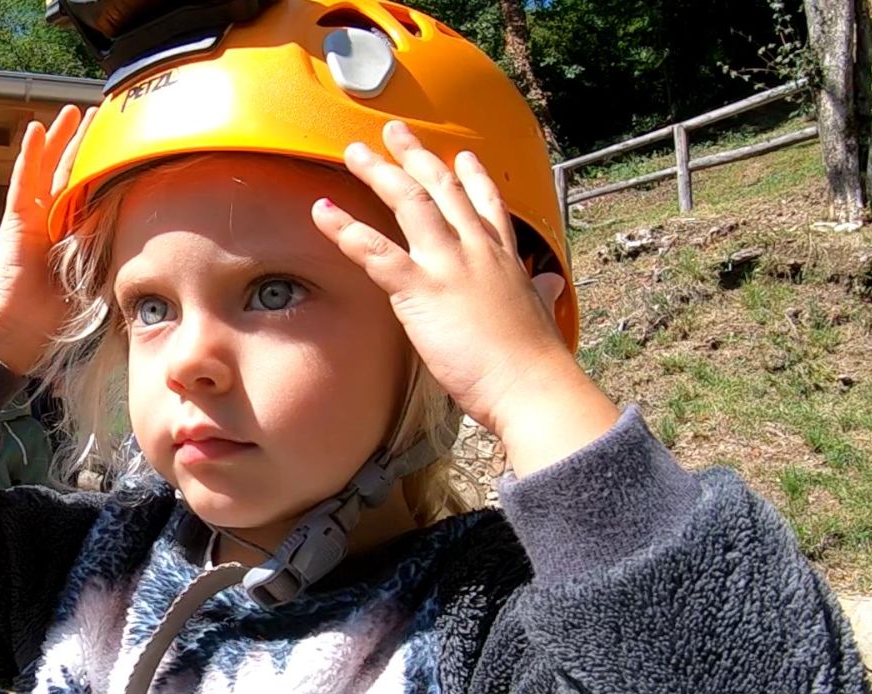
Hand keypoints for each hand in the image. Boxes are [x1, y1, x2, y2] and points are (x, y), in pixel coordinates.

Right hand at [0, 104, 97, 373]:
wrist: (21, 322)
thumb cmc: (56, 310)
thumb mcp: (92, 273)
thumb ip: (106, 247)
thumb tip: (130, 226)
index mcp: (72, 233)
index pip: (89, 192)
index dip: (102, 169)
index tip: (119, 148)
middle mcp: (52, 219)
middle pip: (69, 172)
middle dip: (83, 145)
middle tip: (99, 116)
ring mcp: (33, 216)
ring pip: (48, 168)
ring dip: (59, 139)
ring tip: (71, 113)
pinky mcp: (16, 217)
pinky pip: (24, 179)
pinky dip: (30, 154)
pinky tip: (36, 130)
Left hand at [311, 121, 618, 474]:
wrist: (529, 383)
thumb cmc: (533, 360)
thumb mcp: (541, 314)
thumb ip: (539, 292)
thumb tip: (549, 283)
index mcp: (504, 257)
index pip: (486, 203)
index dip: (470, 175)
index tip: (458, 154)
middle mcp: (476, 249)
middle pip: (441, 188)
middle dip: (415, 156)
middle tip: (393, 132)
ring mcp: (448, 265)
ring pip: (409, 203)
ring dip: (378, 173)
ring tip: (354, 152)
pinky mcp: (421, 290)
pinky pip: (376, 251)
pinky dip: (346, 229)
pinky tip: (322, 212)